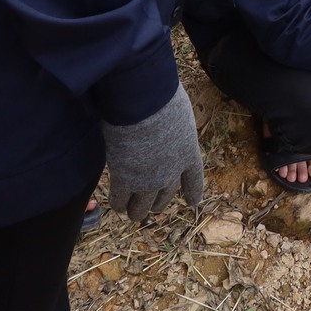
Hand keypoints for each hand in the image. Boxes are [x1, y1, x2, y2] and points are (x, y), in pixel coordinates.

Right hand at [102, 85, 204, 222]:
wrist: (142, 104)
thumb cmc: (162, 97)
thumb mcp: (179, 112)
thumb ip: (175, 125)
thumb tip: (168, 119)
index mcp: (189, 154)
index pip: (194, 180)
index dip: (192, 192)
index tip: (192, 202)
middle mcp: (171, 172)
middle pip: (165, 197)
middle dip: (158, 203)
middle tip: (152, 206)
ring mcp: (148, 180)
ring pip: (142, 207)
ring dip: (136, 211)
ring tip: (131, 214)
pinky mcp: (125, 180)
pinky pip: (120, 200)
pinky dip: (118, 204)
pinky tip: (116, 205)